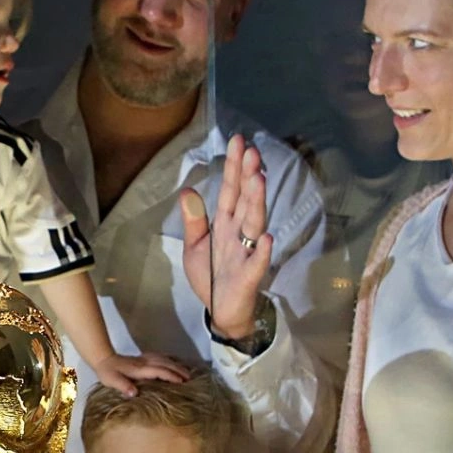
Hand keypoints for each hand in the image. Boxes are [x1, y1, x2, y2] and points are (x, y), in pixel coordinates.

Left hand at [92, 350, 190, 395]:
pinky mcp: (143, 358)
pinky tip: (174, 362)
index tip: (182, 382)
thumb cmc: (108, 372)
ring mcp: (144, 359)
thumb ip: (123, 386)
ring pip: (164, 359)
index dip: (171, 376)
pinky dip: (169, 359)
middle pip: (165, 364)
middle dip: (179, 370)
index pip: (159, 371)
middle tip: (191, 378)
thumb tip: (134, 393)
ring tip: (187, 371)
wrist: (103, 359)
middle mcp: (144, 362)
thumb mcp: (112, 381)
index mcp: (139, 369)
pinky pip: (160, 357)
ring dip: (176, 364)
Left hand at [180, 135, 272, 343]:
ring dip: (257, 203)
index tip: (238, 140)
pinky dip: (261, 251)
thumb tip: (187, 190)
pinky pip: (257, 263)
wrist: (221, 311)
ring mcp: (246, 253)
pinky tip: (265, 237)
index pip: (230, 190)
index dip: (233, 167)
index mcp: (225, 224)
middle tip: (252, 152)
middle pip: (244, 201)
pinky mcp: (249, 276)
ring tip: (259, 180)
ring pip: (253, 224)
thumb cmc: (211, 277)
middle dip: (248, 177)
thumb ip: (194, 220)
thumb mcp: (195, 246)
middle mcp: (238, 233)